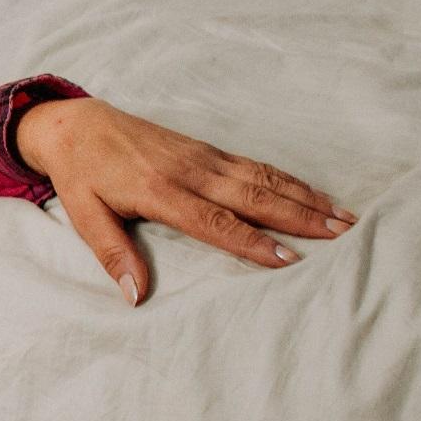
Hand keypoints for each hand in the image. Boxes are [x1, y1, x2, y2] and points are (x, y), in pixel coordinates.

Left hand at [14, 98, 357, 305]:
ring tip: (344, 218)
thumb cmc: (80, 174)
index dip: (250, 241)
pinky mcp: (206, 150)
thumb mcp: (84, 215)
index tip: (287, 259)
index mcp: (158, 190)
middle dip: (298, 217)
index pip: (213, 221)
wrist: (77, 124)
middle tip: (341, 235)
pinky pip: (255, 166)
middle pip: (252, 196)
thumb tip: (135, 296)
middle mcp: (188, 171)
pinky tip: (314, 193)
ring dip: (305, 197)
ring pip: (262, 178)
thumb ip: (112, 254)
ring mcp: (202, 157)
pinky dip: (289, 180)